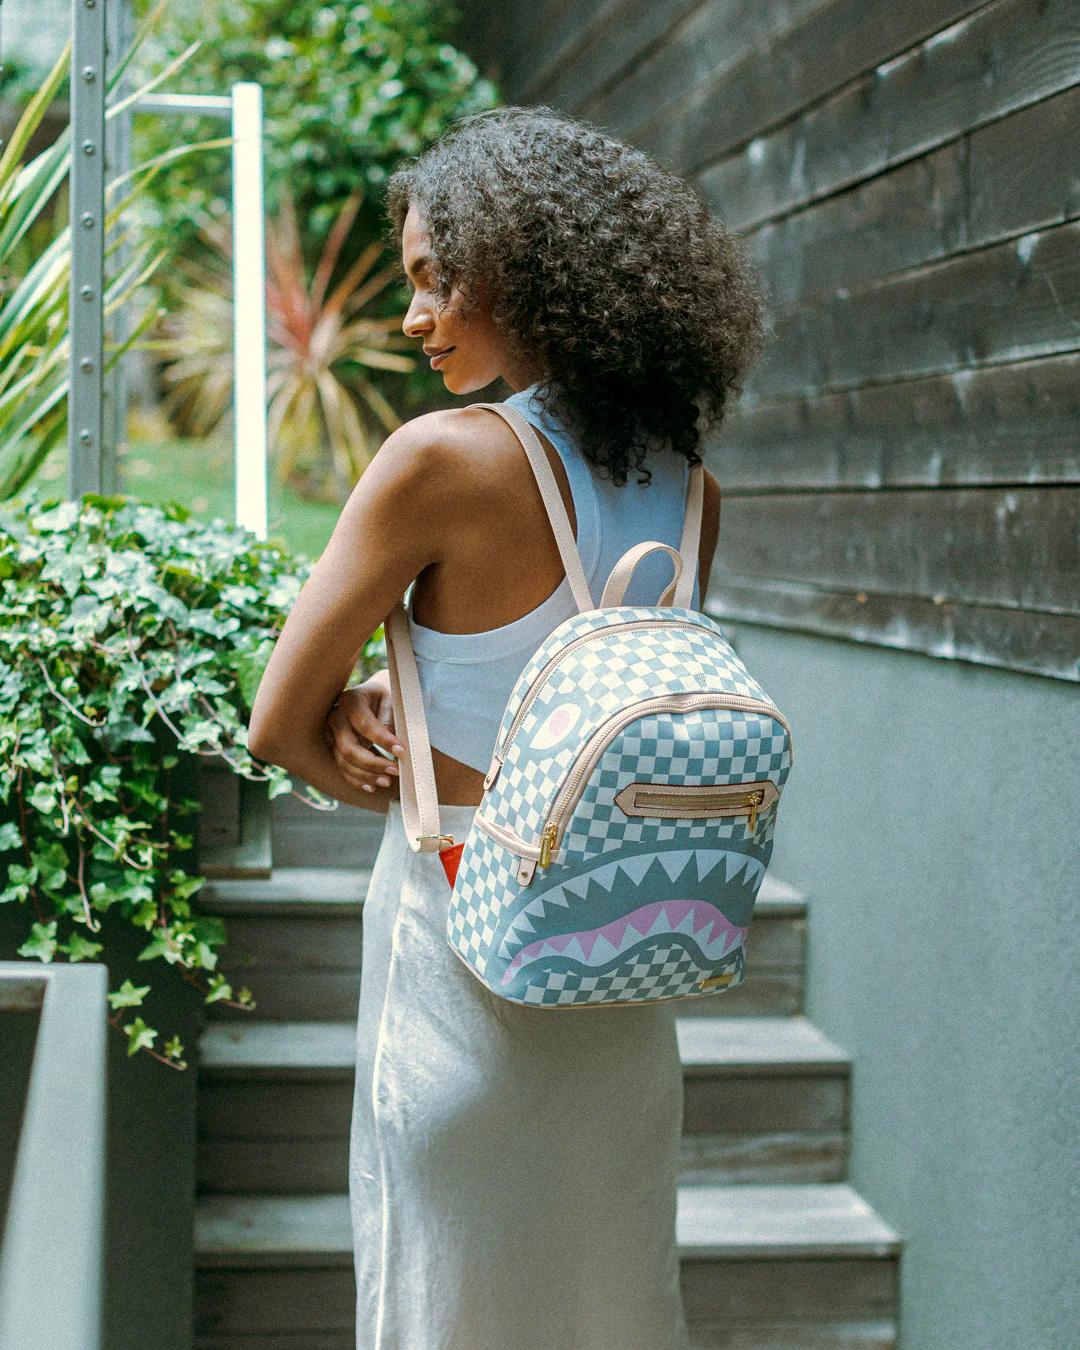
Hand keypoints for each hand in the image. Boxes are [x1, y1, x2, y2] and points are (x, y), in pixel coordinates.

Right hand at [323, 670, 406, 793]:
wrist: (374, 695)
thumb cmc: (386, 696)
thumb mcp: (392, 701)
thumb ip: (391, 721)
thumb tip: (393, 749)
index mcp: (351, 700)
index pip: (364, 724)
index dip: (383, 740)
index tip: (402, 751)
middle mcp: (336, 717)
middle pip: (348, 748)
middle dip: (372, 764)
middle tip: (395, 770)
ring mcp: (332, 733)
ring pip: (343, 761)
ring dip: (365, 775)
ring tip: (387, 781)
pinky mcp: (335, 747)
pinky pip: (342, 767)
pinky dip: (357, 780)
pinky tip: (372, 786)